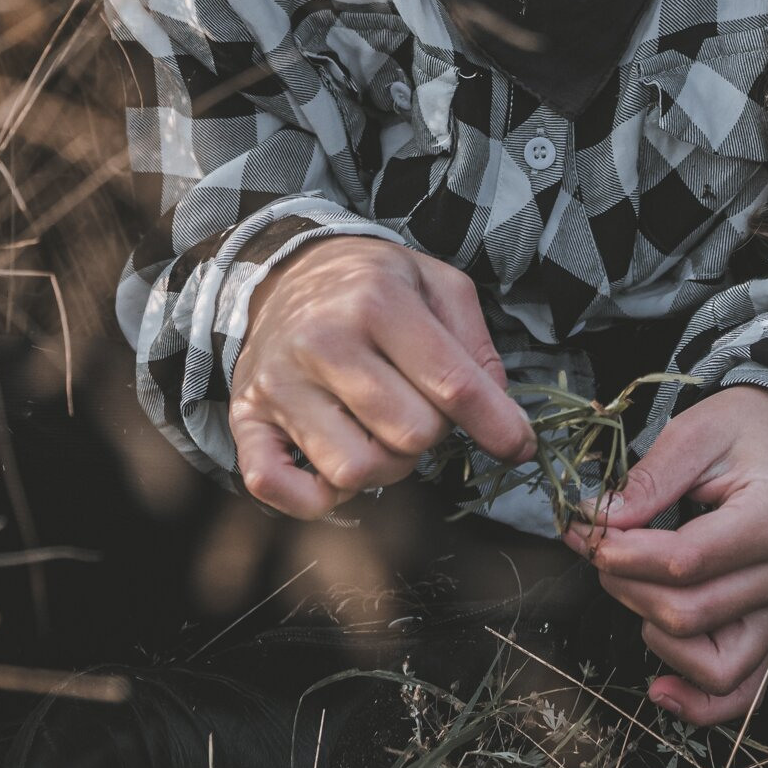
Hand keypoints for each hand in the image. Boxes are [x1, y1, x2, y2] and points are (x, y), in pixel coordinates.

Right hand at [230, 237, 534, 519]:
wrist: (284, 271)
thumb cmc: (370, 283)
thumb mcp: (435, 281)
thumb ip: (475, 343)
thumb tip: (499, 413)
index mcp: (377, 300)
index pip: (451, 385)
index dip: (497, 425)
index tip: (519, 446)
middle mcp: (323, 341)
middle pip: (409, 436)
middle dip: (432, 435)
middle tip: (421, 408)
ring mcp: (280, 383)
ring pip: (355, 470)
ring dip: (385, 467)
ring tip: (381, 431)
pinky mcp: (247, 416)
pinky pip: (276, 486)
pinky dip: (313, 496)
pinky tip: (334, 468)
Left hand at [565, 385, 767, 727]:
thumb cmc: (748, 430)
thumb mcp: (698, 431)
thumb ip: (649, 479)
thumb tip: (597, 520)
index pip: (685, 561)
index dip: (624, 554)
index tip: (586, 531)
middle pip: (689, 614)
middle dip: (625, 585)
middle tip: (597, 547)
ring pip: (712, 665)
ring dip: (653, 633)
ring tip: (629, 588)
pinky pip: (743, 690)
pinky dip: (700, 703)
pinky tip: (660, 689)